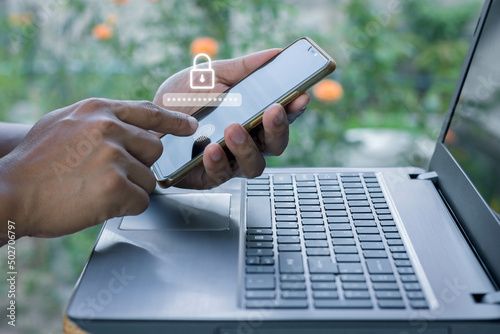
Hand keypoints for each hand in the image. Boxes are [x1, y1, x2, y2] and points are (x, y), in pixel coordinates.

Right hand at [0, 98, 197, 241]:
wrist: (9, 193)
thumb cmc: (35, 164)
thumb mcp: (64, 124)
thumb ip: (100, 121)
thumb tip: (131, 126)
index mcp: (99, 110)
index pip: (149, 111)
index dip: (174, 120)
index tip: (190, 126)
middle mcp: (109, 128)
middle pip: (155, 149)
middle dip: (139, 165)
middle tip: (110, 175)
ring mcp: (114, 156)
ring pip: (149, 178)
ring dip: (129, 189)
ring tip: (95, 189)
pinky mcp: (116, 186)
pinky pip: (142, 200)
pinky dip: (125, 207)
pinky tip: (98, 202)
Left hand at [153, 49, 309, 188]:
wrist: (147, 120)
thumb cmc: (183, 99)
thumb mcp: (212, 76)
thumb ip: (243, 68)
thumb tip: (275, 53)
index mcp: (253, 117)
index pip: (283, 115)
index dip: (295, 107)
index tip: (301, 95)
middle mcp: (247, 142)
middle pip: (276, 145)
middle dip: (278, 129)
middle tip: (272, 112)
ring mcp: (230, 161)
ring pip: (254, 166)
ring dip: (248, 148)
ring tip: (233, 129)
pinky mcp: (209, 176)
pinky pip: (221, 175)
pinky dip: (218, 162)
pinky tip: (211, 148)